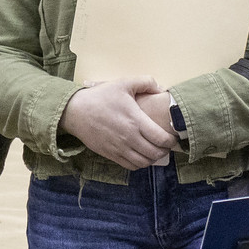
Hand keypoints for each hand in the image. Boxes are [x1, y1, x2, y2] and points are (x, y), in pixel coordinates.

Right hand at [61, 76, 177, 170]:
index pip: (161, 139)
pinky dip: (139, 163)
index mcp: (135, 121)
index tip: (173, 136)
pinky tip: (140, 155)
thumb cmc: (100, 97)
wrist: (75, 111)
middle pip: (155, 153)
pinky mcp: (110, 154)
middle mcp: (129, 138)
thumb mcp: (123, 83)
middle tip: (166, 144)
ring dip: (153, 159)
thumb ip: (145, 82)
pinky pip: (131, 166)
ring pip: (144, 162)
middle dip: (165, 150)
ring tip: (155, 150)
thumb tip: (161, 88)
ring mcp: (119, 149)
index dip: (172, 140)